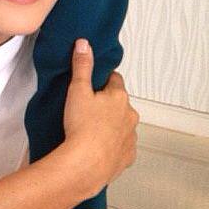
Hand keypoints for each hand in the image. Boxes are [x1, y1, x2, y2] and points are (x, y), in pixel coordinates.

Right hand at [62, 39, 138, 194]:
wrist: (86, 165)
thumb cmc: (82, 128)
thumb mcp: (77, 89)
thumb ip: (82, 65)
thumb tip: (84, 44)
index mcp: (119, 97)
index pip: (115, 79)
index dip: (102, 80)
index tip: (92, 84)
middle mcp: (130, 116)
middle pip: (119, 102)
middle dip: (106, 103)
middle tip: (86, 107)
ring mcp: (131, 137)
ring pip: (122, 124)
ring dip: (110, 124)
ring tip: (89, 128)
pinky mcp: (127, 157)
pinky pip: (121, 145)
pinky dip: (111, 144)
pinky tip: (96, 145)